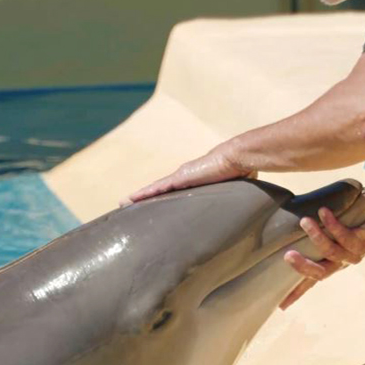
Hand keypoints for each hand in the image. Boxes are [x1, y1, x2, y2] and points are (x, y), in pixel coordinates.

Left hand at [122, 143, 255, 204]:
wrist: (238, 157)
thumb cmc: (240, 170)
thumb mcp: (234, 188)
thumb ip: (231, 196)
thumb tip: (241, 207)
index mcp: (197, 181)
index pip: (176, 190)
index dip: (165, 196)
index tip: (157, 205)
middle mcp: (185, 177)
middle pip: (161, 189)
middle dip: (148, 198)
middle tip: (133, 207)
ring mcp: (180, 177)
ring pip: (155, 189)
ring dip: (140, 197)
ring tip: (123, 204)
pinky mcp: (179, 178)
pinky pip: (156, 188)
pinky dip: (143, 194)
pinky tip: (129, 200)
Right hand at [279, 195, 364, 309]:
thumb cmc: (358, 221)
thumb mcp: (335, 230)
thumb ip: (318, 232)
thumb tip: (293, 223)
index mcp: (334, 262)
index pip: (313, 280)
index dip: (297, 293)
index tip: (280, 306)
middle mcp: (344, 261)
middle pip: (321, 273)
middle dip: (303, 267)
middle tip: (286, 255)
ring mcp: (355, 252)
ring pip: (332, 252)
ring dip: (316, 236)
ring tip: (304, 221)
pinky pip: (346, 235)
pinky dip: (333, 224)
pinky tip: (323, 212)